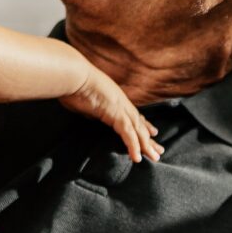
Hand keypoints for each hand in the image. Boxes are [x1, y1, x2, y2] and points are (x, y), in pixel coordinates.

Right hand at [57, 43, 163, 161]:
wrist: (72, 75)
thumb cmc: (72, 86)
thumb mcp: (85, 103)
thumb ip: (93, 112)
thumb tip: (94, 117)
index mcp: (115, 99)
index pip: (133, 115)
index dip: (143, 125)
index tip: (153, 133)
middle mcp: (121, 102)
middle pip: (139, 124)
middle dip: (149, 139)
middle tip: (159, 151)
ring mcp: (120, 107)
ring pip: (137, 129)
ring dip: (146, 145)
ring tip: (154, 157)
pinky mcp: (116, 113)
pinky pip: (127, 133)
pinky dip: (133, 145)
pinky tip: (136, 157)